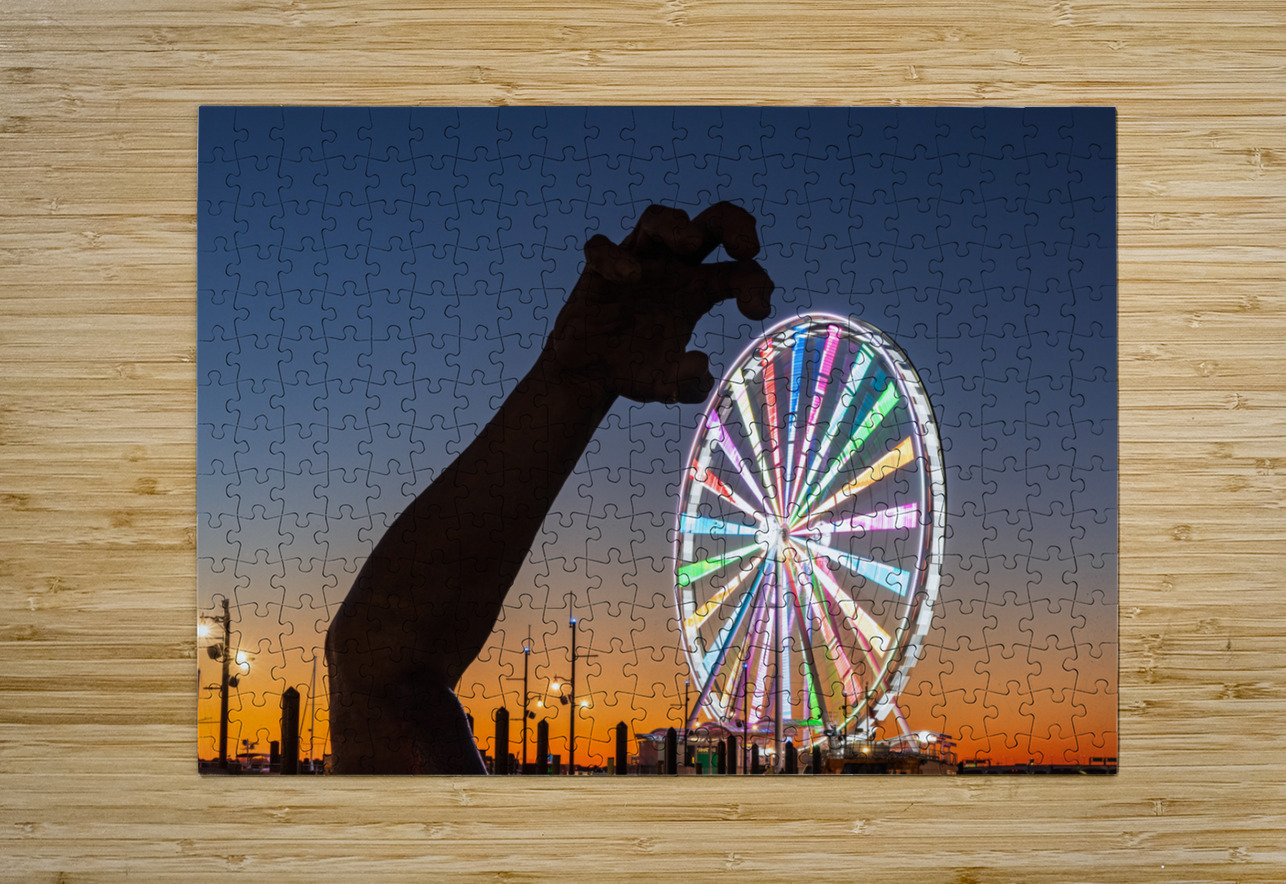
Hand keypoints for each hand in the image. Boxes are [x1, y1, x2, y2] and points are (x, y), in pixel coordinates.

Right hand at [544, 202, 774, 403]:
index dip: (755, 284)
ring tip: (690, 244)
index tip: (757, 310)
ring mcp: (635, 262)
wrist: (589, 375)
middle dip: (734, 224)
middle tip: (748, 247)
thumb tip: (699, 364)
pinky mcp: (597, 269)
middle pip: (710, 223)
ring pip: (657, 219)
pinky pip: (602, 248)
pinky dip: (616, 257)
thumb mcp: (666, 385)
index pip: (739, 271)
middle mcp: (672, 267)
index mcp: (700, 289)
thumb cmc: (635, 369)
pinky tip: (630, 277)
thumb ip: (688, 384)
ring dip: (676, 225)